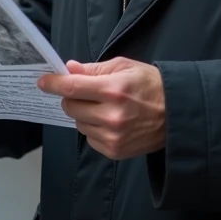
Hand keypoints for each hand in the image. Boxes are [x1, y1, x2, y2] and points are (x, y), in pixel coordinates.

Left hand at [38, 58, 166, 160]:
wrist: (177, 114)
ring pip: (78, 124)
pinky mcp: (115, 151)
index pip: (72, 87)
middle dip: (72, 98)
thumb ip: (94, 69)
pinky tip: (110, 122)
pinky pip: (89, 138)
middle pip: (71, 107)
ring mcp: (113, 136)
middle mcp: (111, 116)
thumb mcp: (125, 67)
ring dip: (83, 114)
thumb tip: (69, 69)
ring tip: (104, 108)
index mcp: (114, 90)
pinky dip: (93, 129)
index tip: (43, 82)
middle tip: (86, 93)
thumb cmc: (151, 85)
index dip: (53, 83)